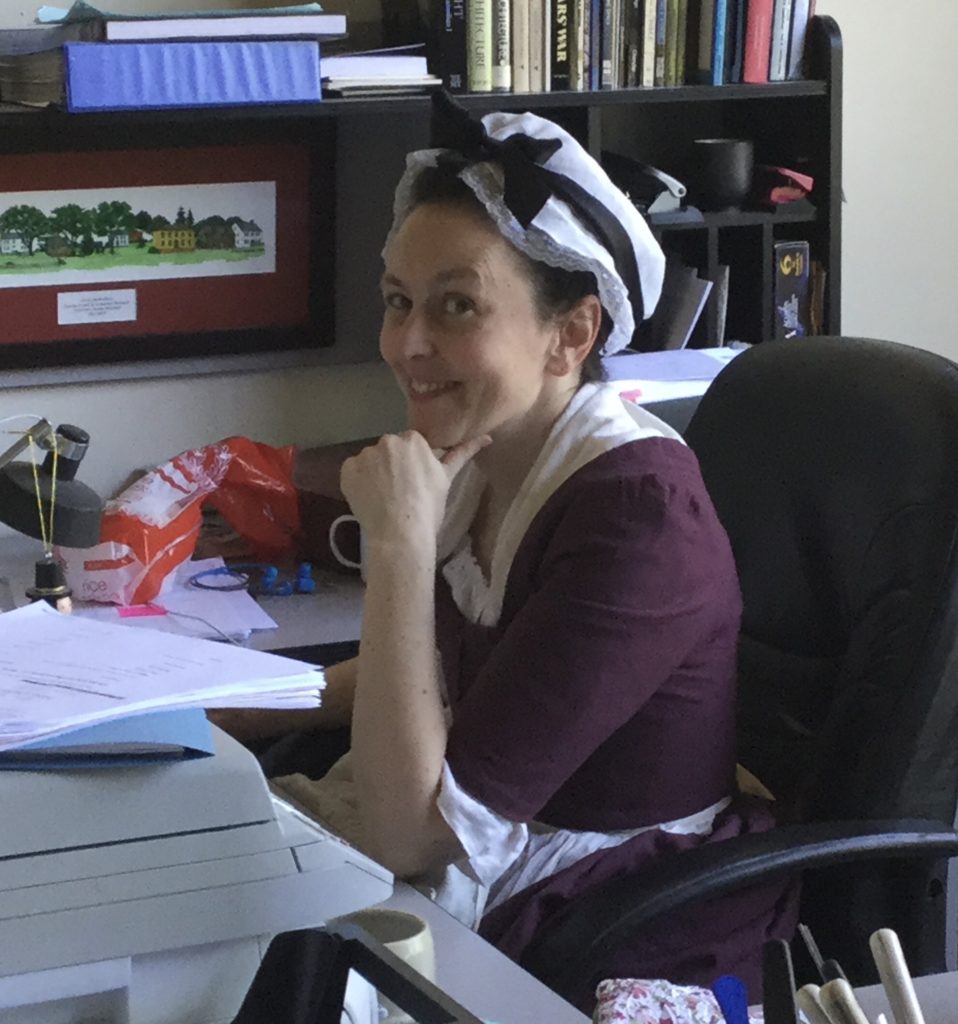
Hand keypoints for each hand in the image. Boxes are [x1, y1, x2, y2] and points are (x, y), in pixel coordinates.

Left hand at [340, 431, 488, 547]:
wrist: (400, 533)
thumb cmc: (428, 508)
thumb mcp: (447, 479)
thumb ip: (462, 453)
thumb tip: (487, 437)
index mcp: (414, 440)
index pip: (411, 444)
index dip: (412, 463)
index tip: (414, 480)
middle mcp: (388, 440)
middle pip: (390, 449)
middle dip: (393, 464)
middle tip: (401, 491)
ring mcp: (366, 454)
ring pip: (371, 460)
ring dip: (375, 473)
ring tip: (384, 498)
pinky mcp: (348, 469)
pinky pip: (353, 471)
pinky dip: (358, 482)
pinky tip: (369, 498)